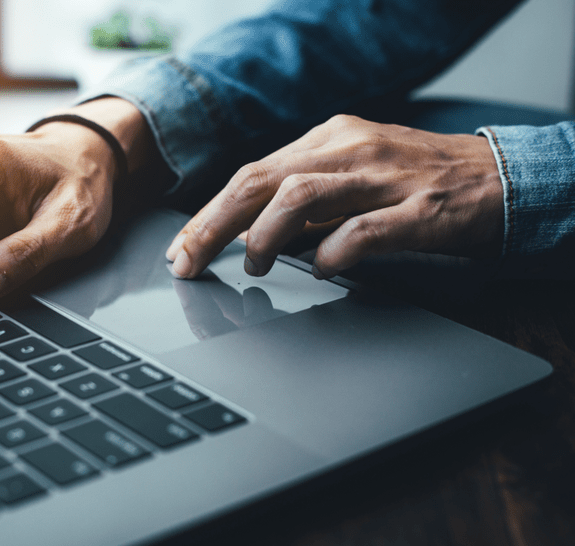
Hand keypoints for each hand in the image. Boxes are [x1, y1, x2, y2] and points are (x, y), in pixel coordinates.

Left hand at [165, 115, 503, 279]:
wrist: (501, 177)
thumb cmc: (417, 180)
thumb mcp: (353, 173)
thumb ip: (304, 197)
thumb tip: (250, 233)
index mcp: (329, 139)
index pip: (252, 174)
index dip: (209, 213)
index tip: (182, 247)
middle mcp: (350, 149)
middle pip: (260, 181)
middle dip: (213, 225)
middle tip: (188, 262)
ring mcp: (385, 177)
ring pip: (301, 196)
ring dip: (264, 236)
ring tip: (254, 265)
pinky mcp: (420, 208)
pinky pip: (364, 229)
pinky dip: (331, 251)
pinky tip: (320, 268)